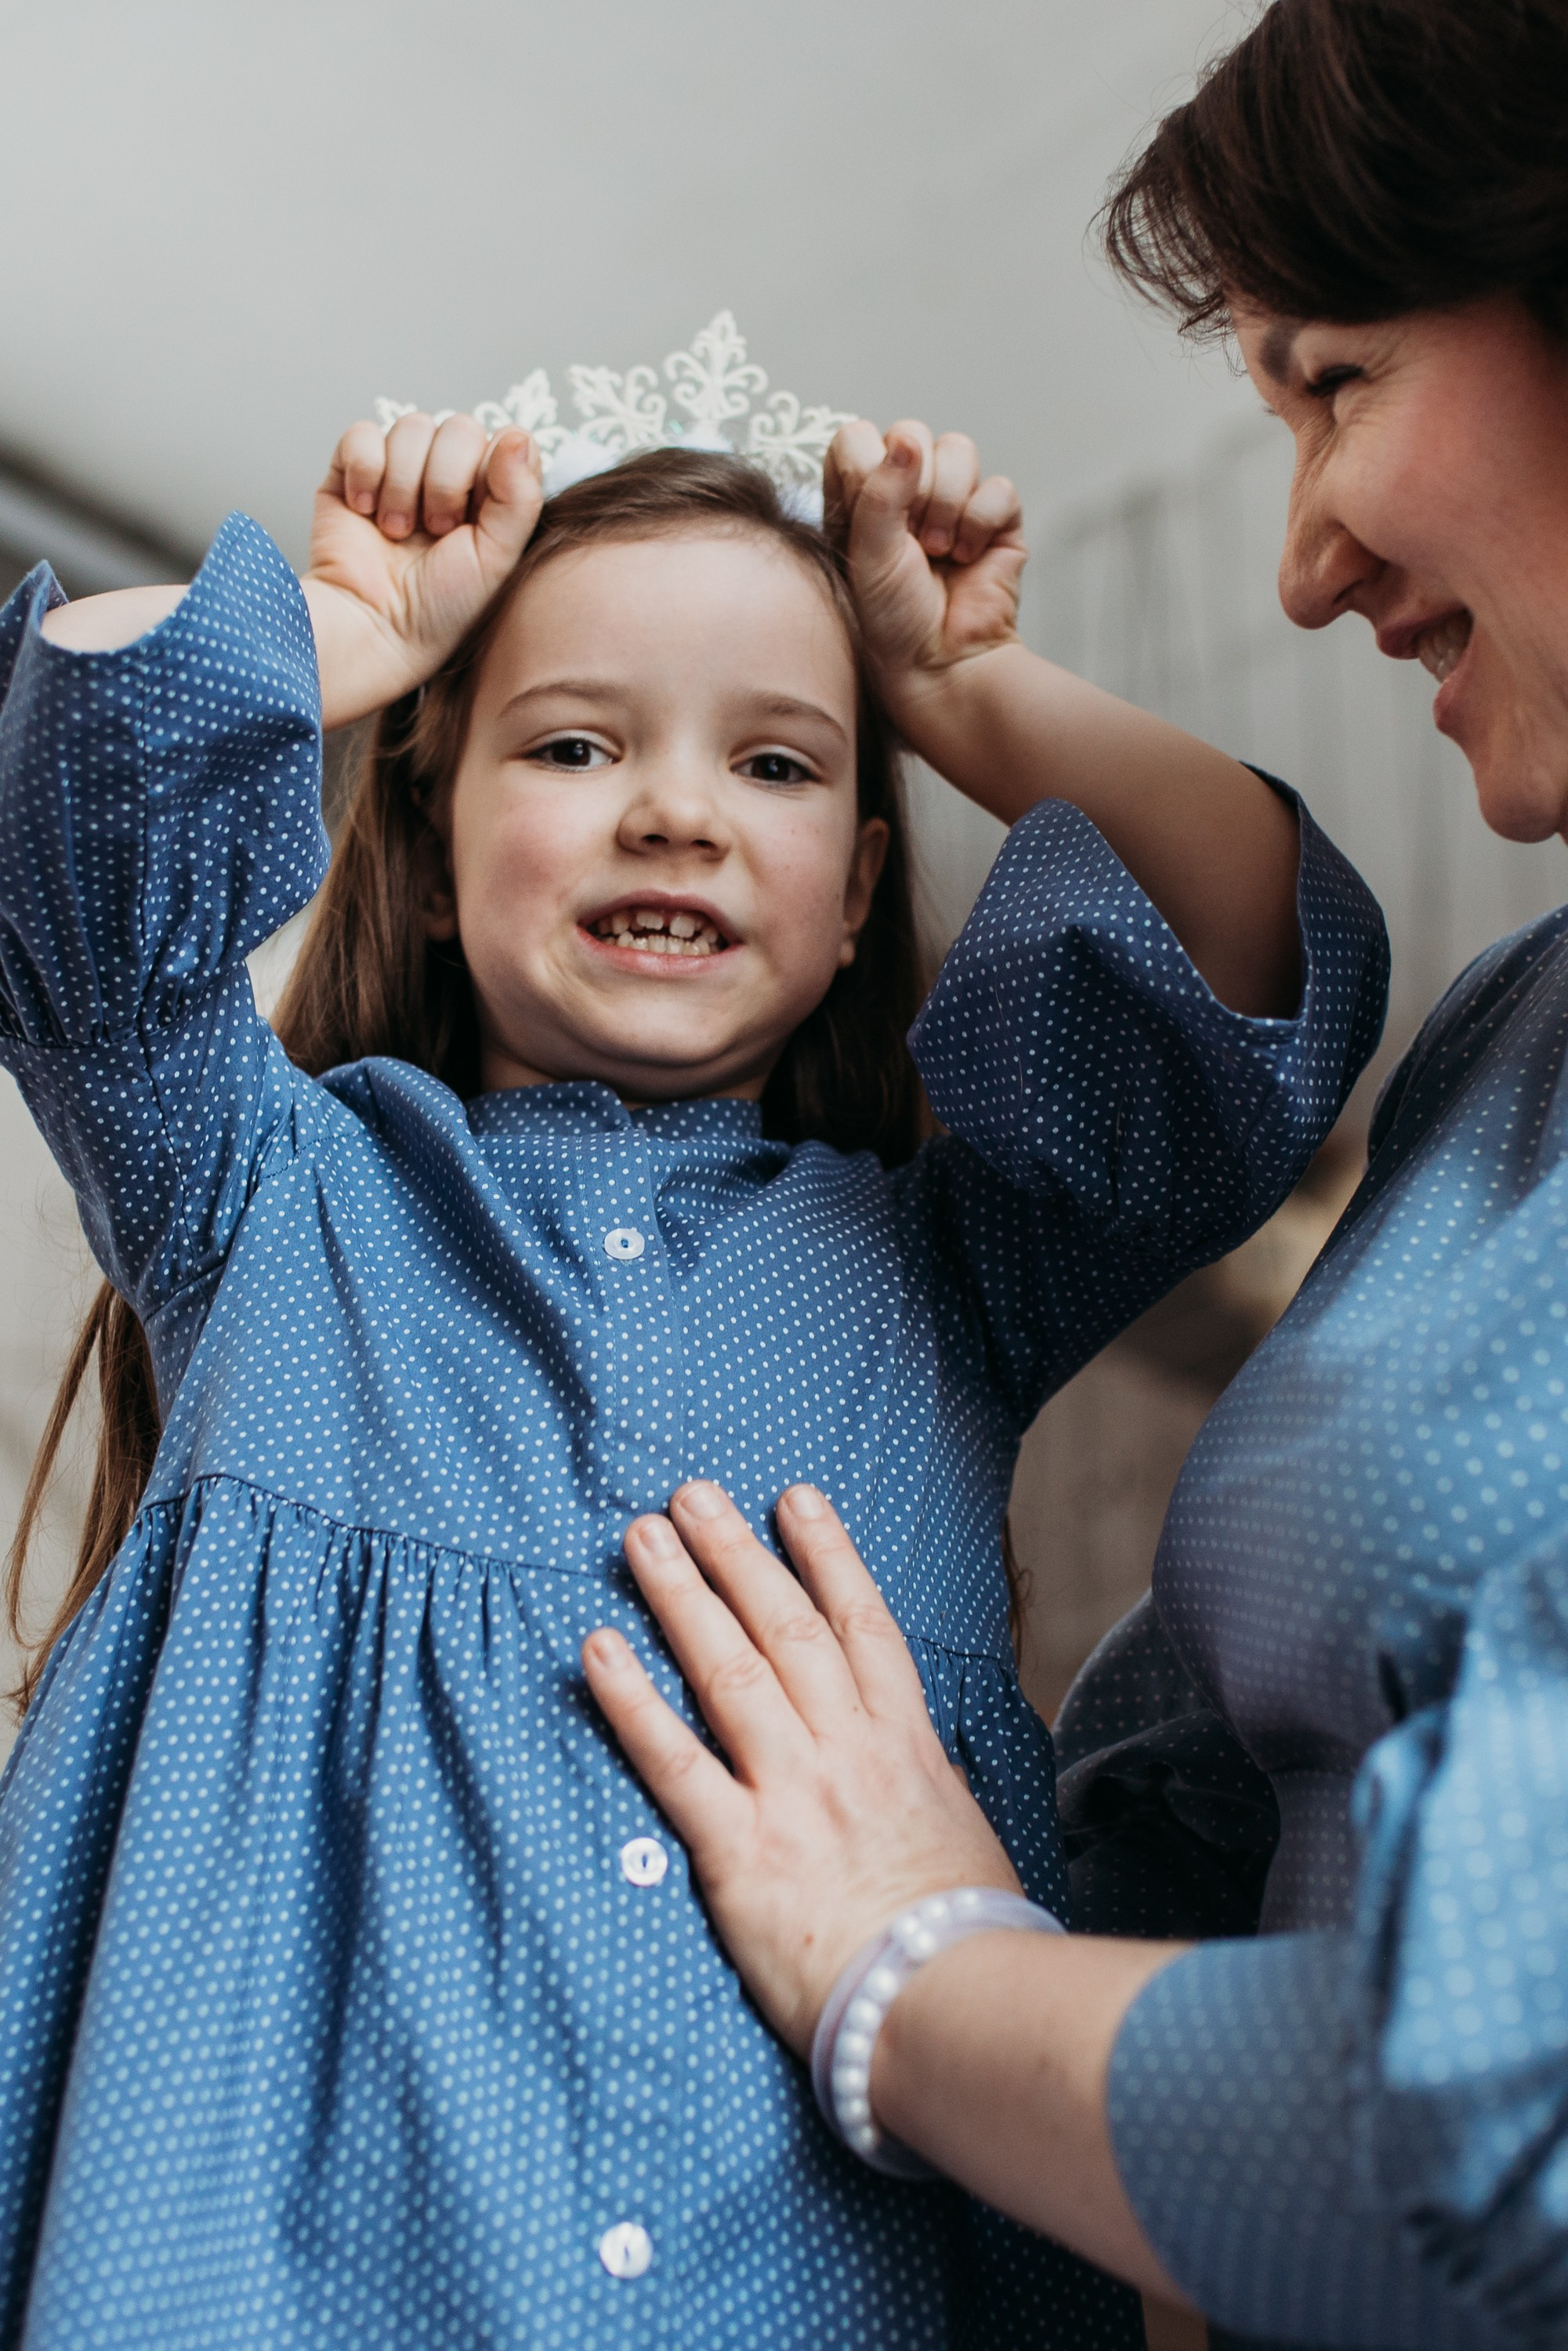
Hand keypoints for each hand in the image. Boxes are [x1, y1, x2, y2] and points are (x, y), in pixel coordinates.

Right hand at [303, 413, 543, 729]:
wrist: (373, 629)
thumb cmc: (440, 610)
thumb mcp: (498, 559)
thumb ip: (520, 497)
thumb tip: (518, 435)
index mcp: (487, 496)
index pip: (501, 442)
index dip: (485, 474)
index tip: (471, 524)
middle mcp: (446, 478)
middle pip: (458, 427)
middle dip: (445, 481)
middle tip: (433, 531)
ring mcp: (400, 471)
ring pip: (411, 426)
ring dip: (404, 482)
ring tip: (396, 531)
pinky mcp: (352, 471)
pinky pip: (362, 434)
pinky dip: (365, 470)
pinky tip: (364, 510)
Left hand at [581, 1481, 1018, 2057]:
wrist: (949, 2006)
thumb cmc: (966, 1939)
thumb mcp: (966, 1838)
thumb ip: (932, 1788)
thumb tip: (923, 1766)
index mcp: (904, 1746)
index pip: (862, 1625)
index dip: (827, 1555)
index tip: (795, 1500)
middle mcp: (847, 1751)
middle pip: (786, 1626)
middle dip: (737, 1553)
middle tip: (692, 1495)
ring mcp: (793, 1793)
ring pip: (730, 1670)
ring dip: (682, 1596)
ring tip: (642, 1538)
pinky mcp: (741, 1851)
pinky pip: (675, 1762)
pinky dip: (633, 1702)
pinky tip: (599, 1651)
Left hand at [823, 419, 1026, 733]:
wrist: (940, 667)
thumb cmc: (889, 623)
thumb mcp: (866, 554)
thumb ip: (878, 491)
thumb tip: (906, 440)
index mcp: (859, 497)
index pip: (859, 437)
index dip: (867, 465)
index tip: (871, 517)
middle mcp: (904, 493)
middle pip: (913, 433)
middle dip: (914, 488)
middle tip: (911, 542)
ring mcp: (952, 503)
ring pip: (959, 449)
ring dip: (947, 504)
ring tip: (939, 553)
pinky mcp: (996, 521)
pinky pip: (998, 487)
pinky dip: (981, 523)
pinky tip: (968, 558)